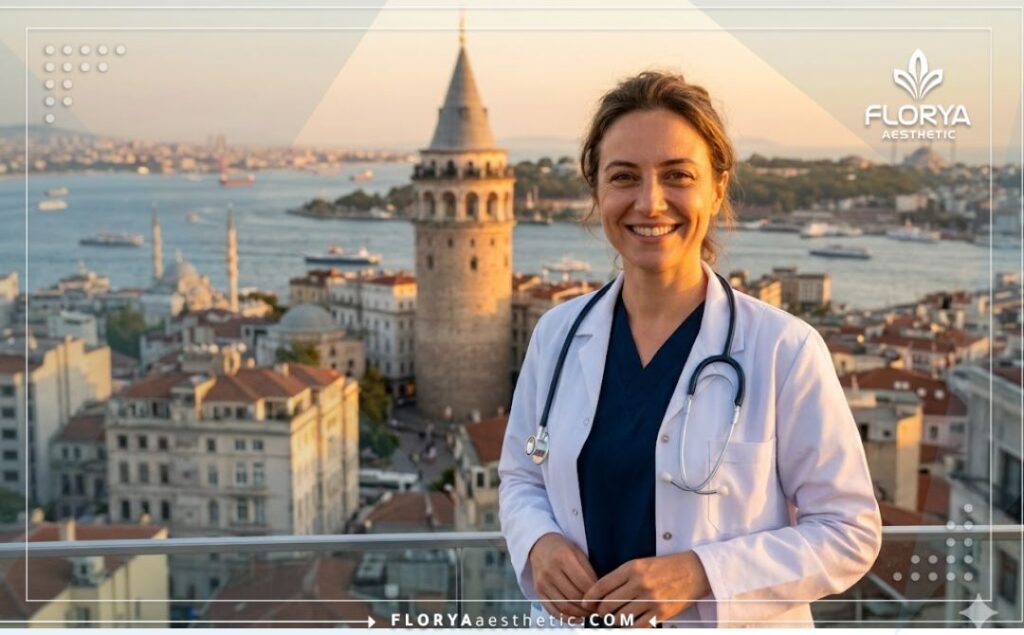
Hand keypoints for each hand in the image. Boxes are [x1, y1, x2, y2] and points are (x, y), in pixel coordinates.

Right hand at [527, 532, 597, 619]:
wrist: (539, 545)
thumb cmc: (562, 549)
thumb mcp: (577, 552)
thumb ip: (588, 571)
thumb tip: (600, 593)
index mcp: (564, 558)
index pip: (584, 583)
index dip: (596, 594)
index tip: (604, 599)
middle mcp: (551, 571)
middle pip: (575, 596)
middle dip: (589, 606)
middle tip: (598, 608)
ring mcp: (543, 582)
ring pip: (564, 606)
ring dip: (580, 614)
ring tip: (589, 613)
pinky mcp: (538, 591)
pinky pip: (553, 610)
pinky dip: (566, 617)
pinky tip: (577, 617)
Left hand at [582, 551, 710, 627]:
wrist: (695, 571)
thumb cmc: (666, 567)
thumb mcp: (642, 564)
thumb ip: (623, 577)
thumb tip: (602, 594)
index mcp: (633, 568)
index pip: (603, 585)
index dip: (590, 596)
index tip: (585, 602)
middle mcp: (640, 583)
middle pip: (608, 605)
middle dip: (600, 612)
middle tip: (600, 613)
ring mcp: (651, 599)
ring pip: (620, 617)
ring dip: (614, 620)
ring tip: (614, 618)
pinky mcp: (661, 613)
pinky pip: (637, 626)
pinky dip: (630, 626)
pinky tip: (629, 623)